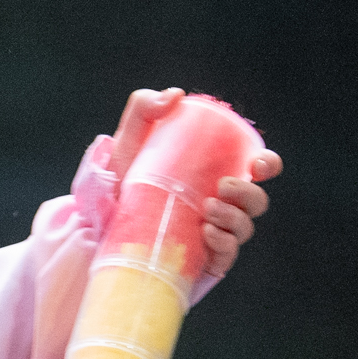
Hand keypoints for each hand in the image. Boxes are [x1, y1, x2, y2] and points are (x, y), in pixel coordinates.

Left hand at [109, 86, 282, 279]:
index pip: (255, 170)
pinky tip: (206, 234)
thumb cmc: (115, 184)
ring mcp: (209, 236)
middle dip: (250, 194)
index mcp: (210, 177)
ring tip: (207, 210)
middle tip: (222, 187)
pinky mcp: (198, 263)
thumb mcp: (126, 144)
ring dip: (235, 219)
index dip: (267, 164)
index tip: (258, 163)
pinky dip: (224, 245)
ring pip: (244, 229)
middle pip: (255, 202)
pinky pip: (226, 258)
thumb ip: (144, 110)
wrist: (90, 228)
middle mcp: (215, 206)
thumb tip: (176, 95)